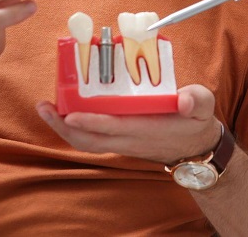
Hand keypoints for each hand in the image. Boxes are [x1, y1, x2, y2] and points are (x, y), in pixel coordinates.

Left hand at [36, 85, 220, 164]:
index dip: (90, 121)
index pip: (114, 127)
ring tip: (46, 108)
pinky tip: (64, 112)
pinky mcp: (119, 141)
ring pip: (86, 142)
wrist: (196, 148)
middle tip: (44, 106)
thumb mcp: (203, 106)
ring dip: (63, 129)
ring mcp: (122, 143)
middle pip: (89, 139)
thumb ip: (197, 100)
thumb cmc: (196, 121)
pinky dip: (74, 129)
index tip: (70, 112)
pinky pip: (90, 139)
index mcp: (147, 129)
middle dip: (63, 126)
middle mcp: (129, 140)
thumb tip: (185, 100)